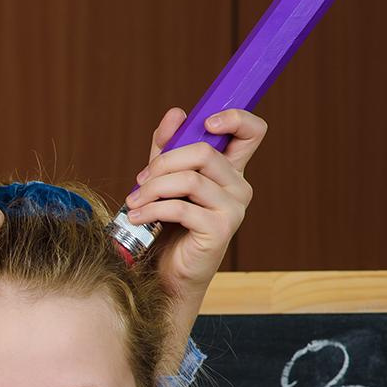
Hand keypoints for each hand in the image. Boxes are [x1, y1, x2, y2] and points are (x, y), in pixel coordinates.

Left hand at [123, 108, 264, 305]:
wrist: (164, 273)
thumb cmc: (166, 225)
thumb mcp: (163, 179)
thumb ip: (168, 147)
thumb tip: (176, 114)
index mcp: (229, 170)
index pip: (252, 132)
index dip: (235, 118)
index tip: (205, 122)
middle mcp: (238, 186)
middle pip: (205, 151)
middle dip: (164, 162)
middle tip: (141, 179)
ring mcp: (233, 209)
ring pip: (190, 179)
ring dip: (154, 188)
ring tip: (134, 201)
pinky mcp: (220, 230)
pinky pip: (182, 208)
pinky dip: (153, 209)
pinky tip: (138, 217)